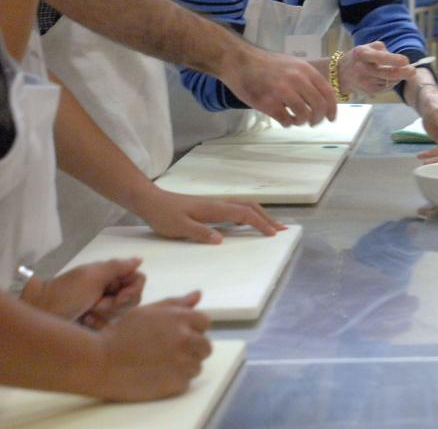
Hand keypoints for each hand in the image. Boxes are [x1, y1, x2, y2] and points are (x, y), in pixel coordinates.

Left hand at [24, 258, 144, 326]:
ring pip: (123, 313)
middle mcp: (110, 289)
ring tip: (88, 314)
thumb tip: (140, 259)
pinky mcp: (97, 322)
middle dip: (117, 304)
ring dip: (105, 315)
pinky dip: (98, 325)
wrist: (40, 313)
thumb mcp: (92, 277)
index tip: (119, 297)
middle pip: (133, 298)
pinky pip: (110, 326)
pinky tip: (85, 322)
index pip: (138, 279)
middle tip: (97, 306)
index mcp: (110, 275)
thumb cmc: (66, 293)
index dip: (133, 290)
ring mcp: (104, 306)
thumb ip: (118, 267)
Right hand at [92, 292, 211, 400]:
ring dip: (184, 365)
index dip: (191, 329)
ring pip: (197, 365)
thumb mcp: (148, 312)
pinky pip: (186, 382)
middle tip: (168, 351)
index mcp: (181, 319)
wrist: (100, 362)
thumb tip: (198, 294)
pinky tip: (156, 375)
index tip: (176, 335)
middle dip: (192, 348)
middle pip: (206, 346)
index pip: (205, 323)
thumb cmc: (120, 334)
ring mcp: (183, 363)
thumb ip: (176, 304)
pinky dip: (175, 380)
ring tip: (160, 363)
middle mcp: (186, 339)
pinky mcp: (176, 383)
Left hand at [132, 187, 284, 242]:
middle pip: (250, 207)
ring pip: (245, 206)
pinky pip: (237, 209)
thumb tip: (221, 240)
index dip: (260, 223)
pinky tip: (248, 223)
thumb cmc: (163, 216)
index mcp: (215, 209)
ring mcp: (216, 204)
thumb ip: (200, 233)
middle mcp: (219, 204)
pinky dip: (249, 215)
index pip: (244, 214)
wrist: (151, 201)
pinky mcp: (211, 207)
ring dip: (261, 215)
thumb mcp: (179, 228)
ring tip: (272, 226)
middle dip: (268, 218)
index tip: (273, 234)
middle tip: (282, 230)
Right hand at [224, 44, 336, 126]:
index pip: (327, 93)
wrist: (239, 61)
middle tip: (313, 122)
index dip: (332, 109)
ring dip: (302, 121)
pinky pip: (285, 120)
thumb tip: (320, 97)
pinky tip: (284, 119)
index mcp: (306, 70)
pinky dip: (288, 123)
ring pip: (303, 115)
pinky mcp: (267, 103)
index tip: (331, 118)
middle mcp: (297, 80)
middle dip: (318, 118)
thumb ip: (307, 78)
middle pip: (318, 106)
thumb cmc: (266, 63)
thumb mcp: (293, 64)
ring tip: (296, 120)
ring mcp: (282, 91)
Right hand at [339, 41, 412, 94]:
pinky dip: (392, 82)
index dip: (393, 60)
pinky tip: (390, 77)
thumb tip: (396, 59)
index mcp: (362, 54)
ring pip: (389, 82)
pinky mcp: (369, 92)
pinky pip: (386, 87)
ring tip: (401, 71)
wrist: (341, 74)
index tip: (405, 60)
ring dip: (398, 77)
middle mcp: (362, 69)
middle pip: (386, 74)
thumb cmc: (359, 57)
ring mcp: (365, 82)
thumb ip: (381, 49)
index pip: (379, 57)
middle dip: (402, 73)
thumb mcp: (366, 47)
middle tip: (413, 71)